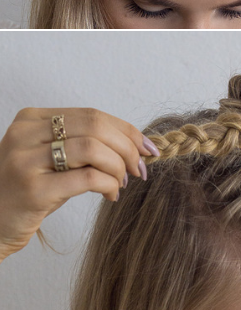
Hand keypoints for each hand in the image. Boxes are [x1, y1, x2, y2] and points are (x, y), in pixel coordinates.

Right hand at [0, 107, 154, 260]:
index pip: (92, 115)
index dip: (127, 131)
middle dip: (128, 148)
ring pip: (93, 149)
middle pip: (96, 127)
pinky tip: (111, 195)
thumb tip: (138, 143)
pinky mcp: (32, 190)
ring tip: (123, 182)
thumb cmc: (30, 189)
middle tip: (140, 168)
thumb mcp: (54, 157)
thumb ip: (85, 142)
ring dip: (119, 167)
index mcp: (30, 119)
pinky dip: (109, 185)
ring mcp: (24, 161)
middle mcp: (23, 135)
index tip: (147, 148)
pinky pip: (88, 178)